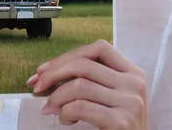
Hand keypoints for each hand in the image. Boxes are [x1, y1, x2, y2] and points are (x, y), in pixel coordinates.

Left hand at [27, 40, 147, 128]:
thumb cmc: (117, 127)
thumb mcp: (109, 96)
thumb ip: (89, 80)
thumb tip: (45, 73)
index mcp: (132, 73)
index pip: (99, 48)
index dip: (69, 56)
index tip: (45, 68)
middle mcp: (134, 83)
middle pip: (85, 64)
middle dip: (54, 73)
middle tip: (37, 86)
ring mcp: (130, 102)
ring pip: (79, 85)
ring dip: (57, 97)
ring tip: (52, 108)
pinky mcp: (121, 122)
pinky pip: (81, 107)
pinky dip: (65, 112)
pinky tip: (65, 120)